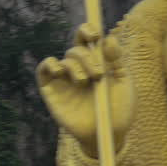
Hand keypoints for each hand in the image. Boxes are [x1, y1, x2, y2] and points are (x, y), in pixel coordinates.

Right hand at [36, 23, 133, 156]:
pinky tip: (61, 71)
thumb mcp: (123, 83)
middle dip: (87, 57)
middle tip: (98, 74)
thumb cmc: (118, 111)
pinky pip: (43, 69)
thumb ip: (116, 60)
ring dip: (76, 65)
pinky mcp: (51, 90)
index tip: (95, 35)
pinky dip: (50, 64)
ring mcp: (64, 79)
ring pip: (64, 59)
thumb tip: (108, 37)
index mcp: (97, 62)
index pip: (87, 39)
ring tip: (85, 82)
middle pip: (76, 49)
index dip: (87, 30)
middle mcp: (79, 68)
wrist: (107, 135)